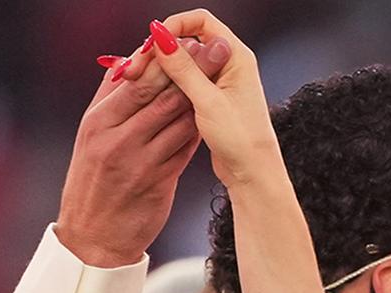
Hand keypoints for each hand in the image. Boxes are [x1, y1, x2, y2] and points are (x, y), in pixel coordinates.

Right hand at [54, 32, 226, 267]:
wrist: (94, 236)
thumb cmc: (93, 180)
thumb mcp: (91, 135)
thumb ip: (111, 99)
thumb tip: (132, 60)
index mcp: (98, 121)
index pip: (136, 80)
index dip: (165, 59)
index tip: (188, 42)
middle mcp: (116, 138)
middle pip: (160, 94)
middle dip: (191, 71)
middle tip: (215, 52)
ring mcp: (139, 161)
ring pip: (178, 120)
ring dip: (202, 98)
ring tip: (220, 80)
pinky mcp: (158, 182)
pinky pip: (185, 148)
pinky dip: (198, 130)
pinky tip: (210, 118)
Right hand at [147, 11, 282, 190]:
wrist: (253, 173)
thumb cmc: (242, 140)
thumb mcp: (207, 102)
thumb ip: (183, 68)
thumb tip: (161, 38)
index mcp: (237, 56)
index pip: (201, 21)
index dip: (174, 26)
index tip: (153, 42)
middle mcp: (230, 64)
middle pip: (189, 39)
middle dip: (161, 49)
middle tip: (137, 66)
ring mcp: (220, 81)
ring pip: (184, 61)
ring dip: (162, 67)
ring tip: (139, 81)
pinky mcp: (211, 98)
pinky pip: (186, 80)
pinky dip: (168, 83)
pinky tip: (153, 94)